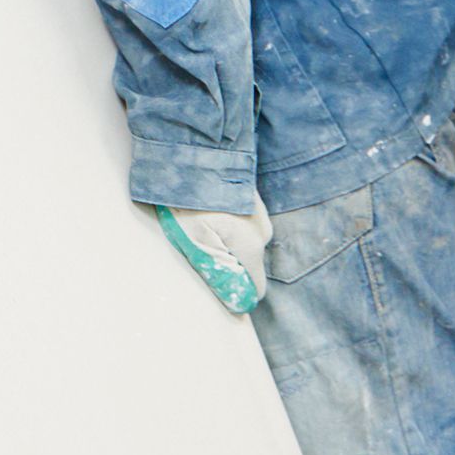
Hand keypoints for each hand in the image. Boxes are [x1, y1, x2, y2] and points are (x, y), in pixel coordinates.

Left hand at [153, 198, 270, 315]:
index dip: (233, 288)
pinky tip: (206, 207)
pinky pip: (241, 223)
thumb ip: (221, 274)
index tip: (211, 273)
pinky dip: (225, 221)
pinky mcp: (251, 199)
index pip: (255, 288)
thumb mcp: (198, 242)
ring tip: (197, 219)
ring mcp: (259, 213)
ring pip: (242, 242)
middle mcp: (263, 232)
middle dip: (224, 259)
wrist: (194, 150)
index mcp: (252, 246)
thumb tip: (240, 304)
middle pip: (246, 264)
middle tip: (196, 239)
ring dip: (222, 238)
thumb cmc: (190, 199)